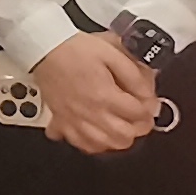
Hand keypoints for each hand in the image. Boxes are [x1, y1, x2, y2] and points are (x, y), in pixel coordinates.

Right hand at [30, 29, 161, 154]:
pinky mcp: (61, 121)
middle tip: (140, 118)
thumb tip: (147, 93)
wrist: (45, 49)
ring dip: (117, 139)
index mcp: (104, 94)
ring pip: (103, 145)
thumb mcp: (112, 52)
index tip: (150, 103)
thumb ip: (133, 74)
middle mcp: (90, 112)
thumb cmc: (74, 49)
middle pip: (124, 136)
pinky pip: (79, 143)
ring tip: (123, 127)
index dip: (150, 109)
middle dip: (138, 128)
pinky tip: (98, 135)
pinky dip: (91, 144)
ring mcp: (74, 119)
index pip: (138, 114)